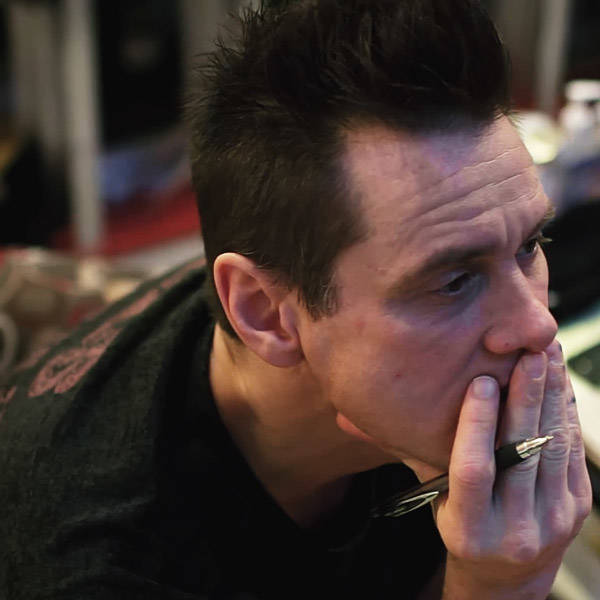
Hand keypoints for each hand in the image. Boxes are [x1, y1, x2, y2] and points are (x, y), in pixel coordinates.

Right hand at [434, 341, 591, 598]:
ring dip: (552, 398)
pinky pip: (572, 451)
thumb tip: (357, 417)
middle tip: (528, 356)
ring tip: (548, 358)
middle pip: (521, 453)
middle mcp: (514, 529)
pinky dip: (565, 412)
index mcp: (469, 529)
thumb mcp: (434, 498)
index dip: (478, 422)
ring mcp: (552, 519)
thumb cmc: (462, 527)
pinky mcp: (577, 507)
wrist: (509, 573)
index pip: (474, 468)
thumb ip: (413, 455)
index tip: (481, 381)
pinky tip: (558, 383)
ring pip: (553, 447)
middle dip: (526, 399)